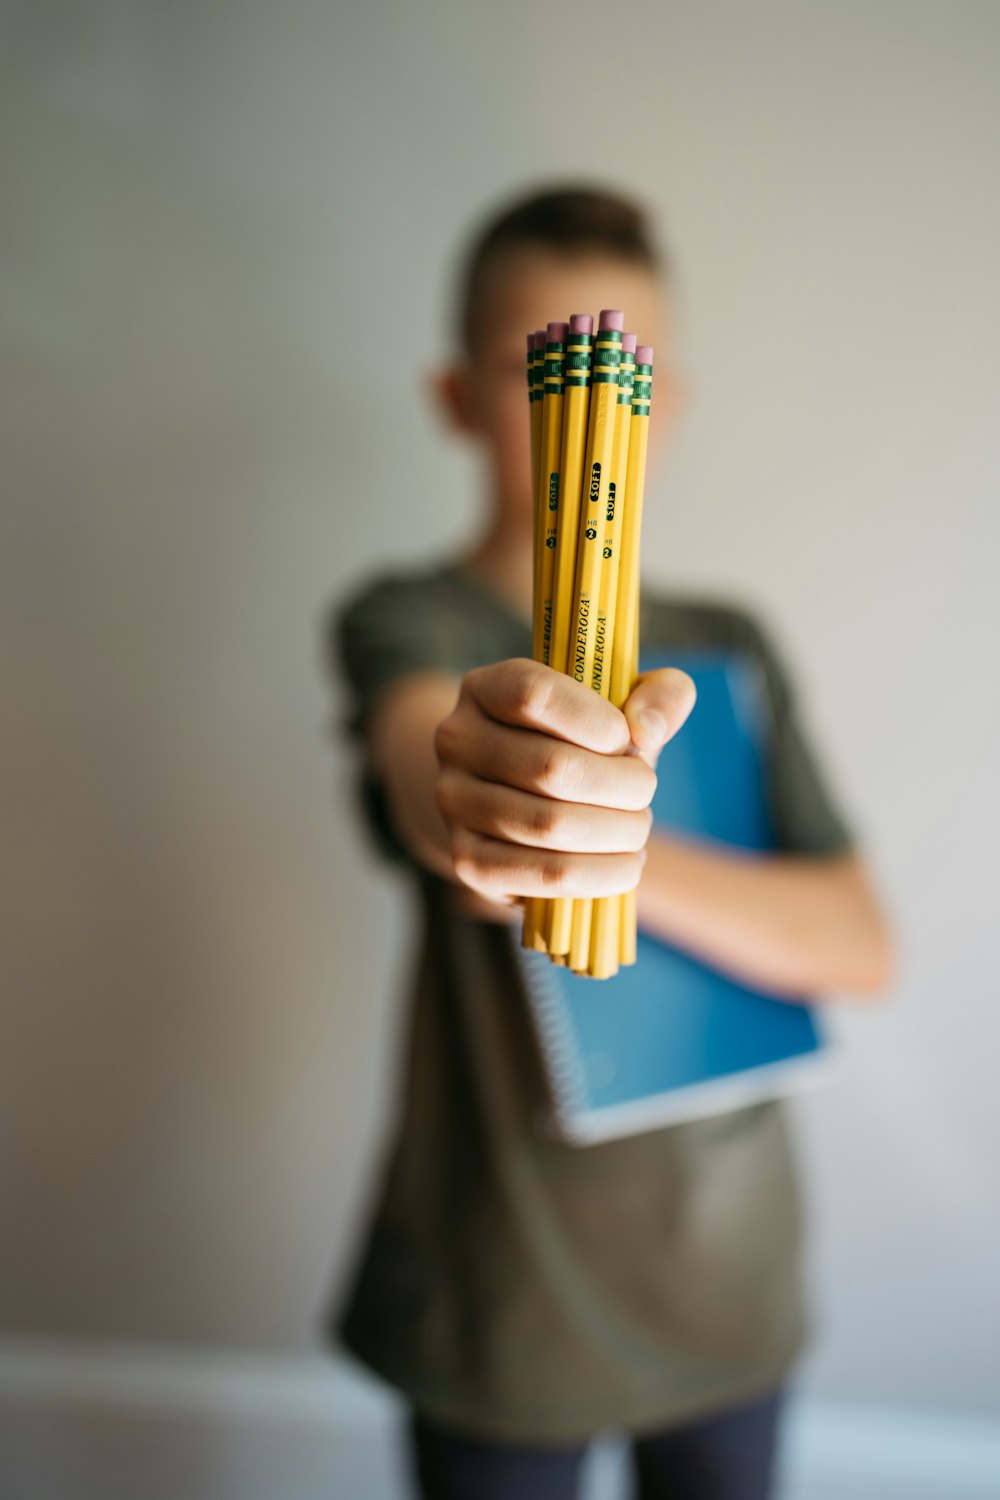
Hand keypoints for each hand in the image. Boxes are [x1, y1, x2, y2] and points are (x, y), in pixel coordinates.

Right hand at [433, 658, 694, 904]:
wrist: (527, 801)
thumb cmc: (585, 745)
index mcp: (487, 688)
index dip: (596, 722)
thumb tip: (648, 730)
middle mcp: (456, 740)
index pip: (534, 695)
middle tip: (644, 793)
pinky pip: (542, 875)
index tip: (629, 740)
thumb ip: (660, 693)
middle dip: (622, 787)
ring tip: (637, 830)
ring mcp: (454, 803)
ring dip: (616, 833)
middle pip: (551, 768)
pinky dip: (599, 875)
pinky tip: (623, 865)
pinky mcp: (467, 861)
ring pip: (549, 825)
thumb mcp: (625, 705)